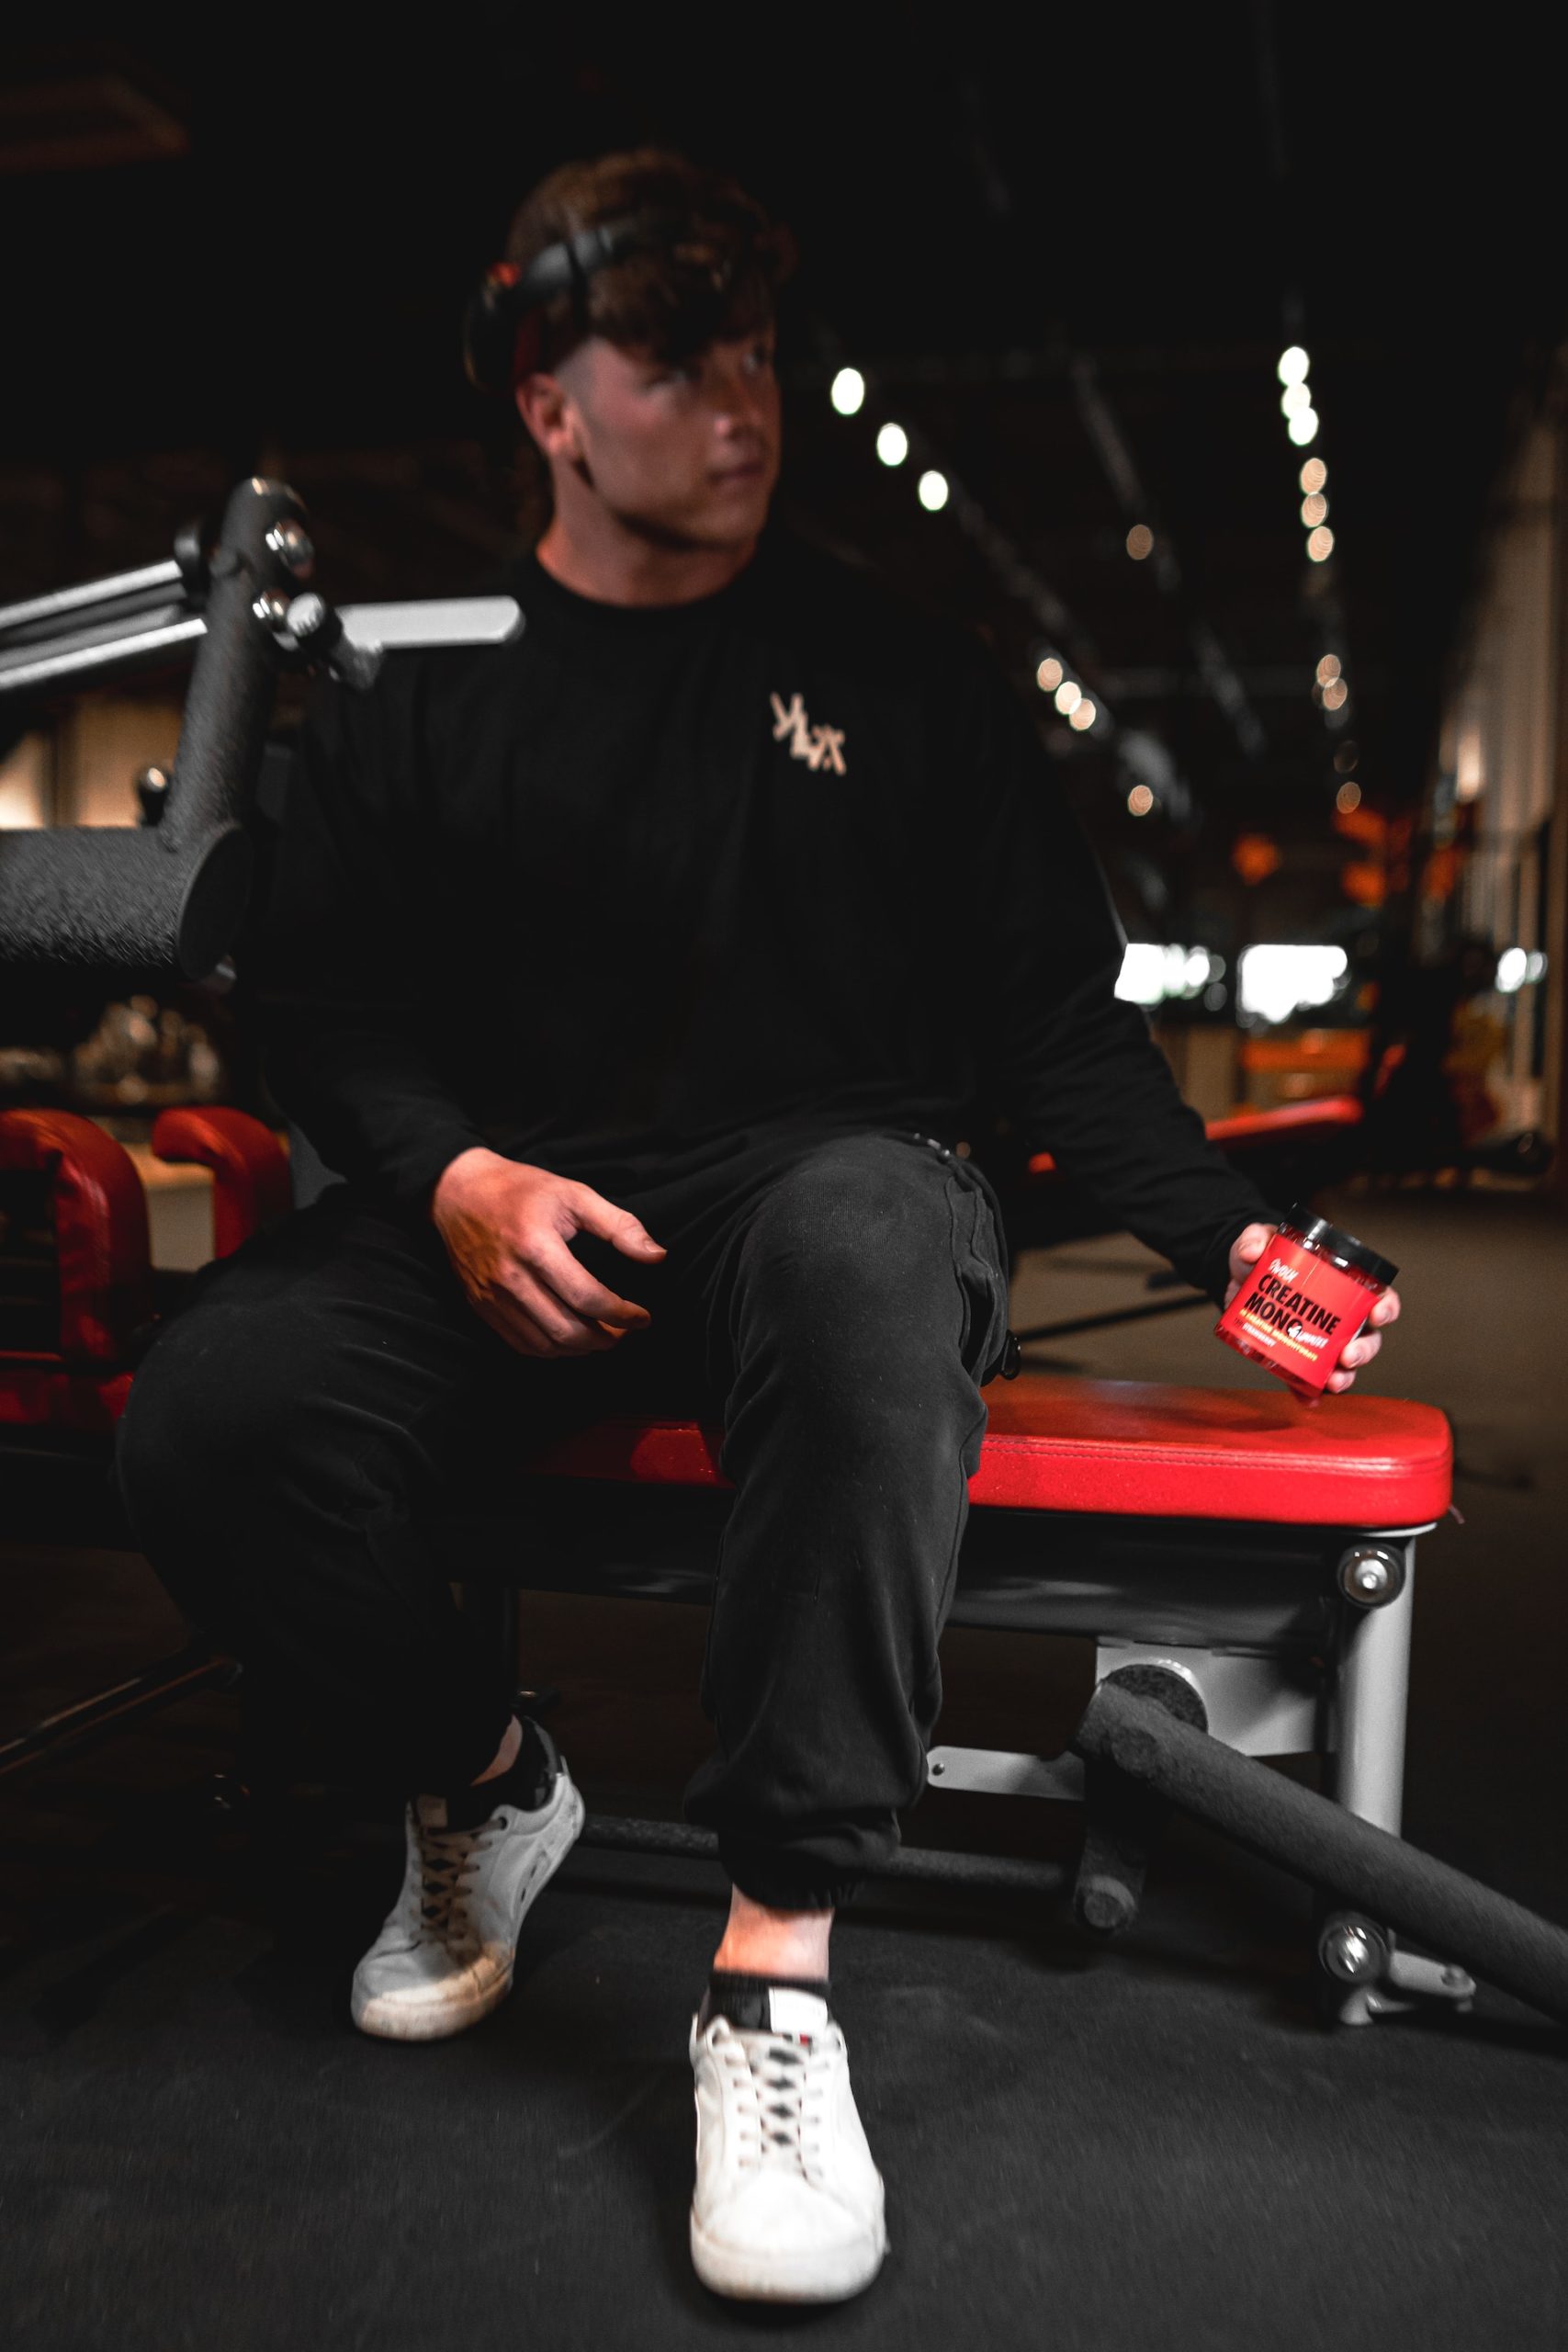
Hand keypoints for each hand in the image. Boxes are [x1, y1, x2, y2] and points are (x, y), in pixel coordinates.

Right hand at [431, 1147, 665, 1358]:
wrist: (458, 1192)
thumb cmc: (521, 1190)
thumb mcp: (574, 1194)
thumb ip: (619, 1226)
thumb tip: (657, 1257)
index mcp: (536, 1246)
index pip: (587, 1297)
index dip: (622, 1314)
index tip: (643, 1318)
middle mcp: (510, 1277)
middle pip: (566, 1330)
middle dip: (605, 1339)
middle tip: (625, 1332)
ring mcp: (491, 1296)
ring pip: (544, 1344)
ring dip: (581, 1349)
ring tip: (603, 1336)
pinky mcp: (481, 1306)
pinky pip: (520, 1343)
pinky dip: (551, 1350)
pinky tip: (570, 1338)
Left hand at [1224, 1222, 1400, 1394]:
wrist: (1238, 1279)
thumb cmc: (1264, 1256)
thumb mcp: (1260, 1239)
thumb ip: (1254, 1238)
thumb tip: (1251, 1252)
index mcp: (1344, 1285)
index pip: (1379, 1297)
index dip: (1386, 1308)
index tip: (1376, 1314)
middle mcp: (1341, 1317)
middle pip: (1367, 1338)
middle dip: (1363, 1351)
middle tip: (1347, 1355)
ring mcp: (1322, 1340)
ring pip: (1345, 1365)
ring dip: (1344, 1377)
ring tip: (1333, 1381)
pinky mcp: (1298, 1357)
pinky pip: (1309, 1381)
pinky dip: (1310, 1393)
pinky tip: (1308, 1399)